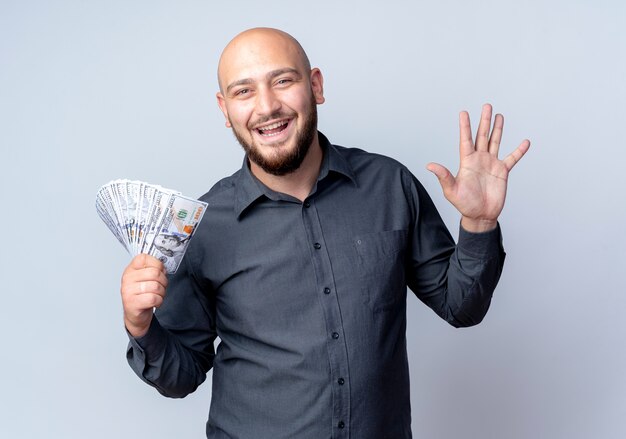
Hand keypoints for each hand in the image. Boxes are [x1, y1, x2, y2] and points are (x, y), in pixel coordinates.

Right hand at [121, 254, 168, 337]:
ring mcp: (128, 291)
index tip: (158, 272)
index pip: (145, 257)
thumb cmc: (143, 295)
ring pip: (155, 286)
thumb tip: (162, 266)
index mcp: (131, 269)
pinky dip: (159, 301)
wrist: (136, 315)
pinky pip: (153, 298)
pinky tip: (154, 302)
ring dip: (162, 293)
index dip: (157, 265)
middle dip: (163, 281)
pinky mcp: (132, 303)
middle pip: (154, 273)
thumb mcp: (146, 278)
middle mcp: (127, 278)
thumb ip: (153, 269)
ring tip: (157, 295)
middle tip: (161, 287)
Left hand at [427, 103, 529, 231]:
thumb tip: (430, 165)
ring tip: (499, 115)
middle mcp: (479, 159)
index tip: (463, 112)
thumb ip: (443, 176)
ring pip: (495, 142)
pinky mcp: (502, 171)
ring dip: (498, 129)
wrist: (480, 215)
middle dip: (484, 121)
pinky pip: (512, 158)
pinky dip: (519, 151)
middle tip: (487, 106)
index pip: (465, 140)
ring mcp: (491, 164)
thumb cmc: (464, 204)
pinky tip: (525, 142)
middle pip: (482, 136)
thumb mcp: (451, 190)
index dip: (465, 126)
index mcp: (466, 162)